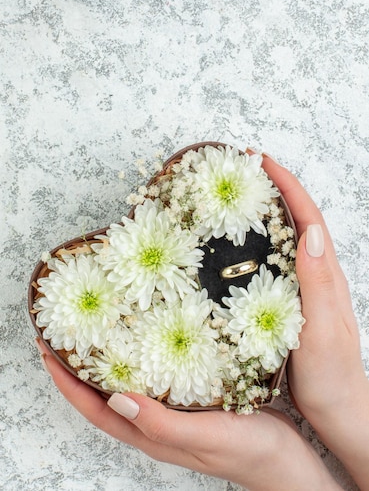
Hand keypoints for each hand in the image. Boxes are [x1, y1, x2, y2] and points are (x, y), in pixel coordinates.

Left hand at [36, 338, 339, 489]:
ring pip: (128, 383)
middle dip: (78, 367)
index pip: (94, 408)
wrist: (289, 462)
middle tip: (65, 330)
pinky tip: (149, 336)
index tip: (46, 349)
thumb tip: (116, 399)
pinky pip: (156, 375)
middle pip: (103, 395)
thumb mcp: (204, 436)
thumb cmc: (250, 453)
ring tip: (99, 327)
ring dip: (107, 359)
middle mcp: (155, 423)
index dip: (66, 383)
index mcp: (150, 434)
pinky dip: (141, 356)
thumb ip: (161, 423)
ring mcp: (174, 412)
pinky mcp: (193, 398)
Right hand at [262, 155, 368, 489]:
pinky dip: (257, 247)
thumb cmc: (332, 375)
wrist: (337, 411)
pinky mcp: (289, 305)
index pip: (307, 217)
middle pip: (297, 220)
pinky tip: (235, 252)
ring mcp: (303, 290)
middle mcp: (315, 275)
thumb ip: (317, 282)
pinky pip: (272, 265)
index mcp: (324, 274)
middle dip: (274, 189)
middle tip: (243, 172)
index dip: (287, 185)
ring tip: (235, 200)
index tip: (262, 161)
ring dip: (265, 214)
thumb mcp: (324, 328)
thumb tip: (308, 232)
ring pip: (284, 240)